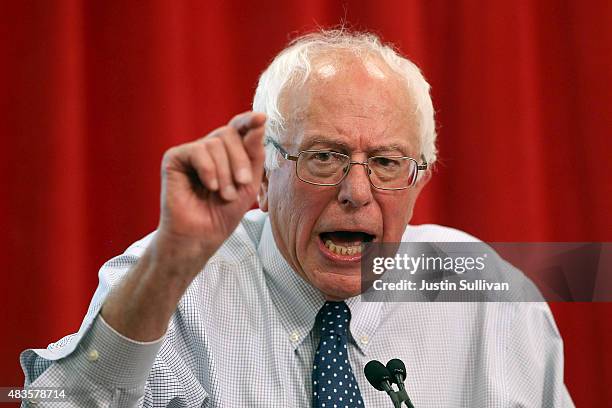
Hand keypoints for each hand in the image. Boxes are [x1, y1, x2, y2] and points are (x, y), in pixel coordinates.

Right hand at [156, 111, 266, 265]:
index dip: (249, 121)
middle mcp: (209, 148)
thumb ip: (255, 153)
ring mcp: (191, 152)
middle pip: (229, 133)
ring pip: (215, 143)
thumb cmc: (223, 213)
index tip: (262, 118)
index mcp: (228, 152)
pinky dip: (209, 170)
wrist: (201, 237)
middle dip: (240, 160)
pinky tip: (209, 187)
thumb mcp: (249, 183)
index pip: (239, 128)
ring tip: (224, 194)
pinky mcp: (174, 158)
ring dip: (225, 172)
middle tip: (243, 183)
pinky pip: (197, 150)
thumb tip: (259, 120)